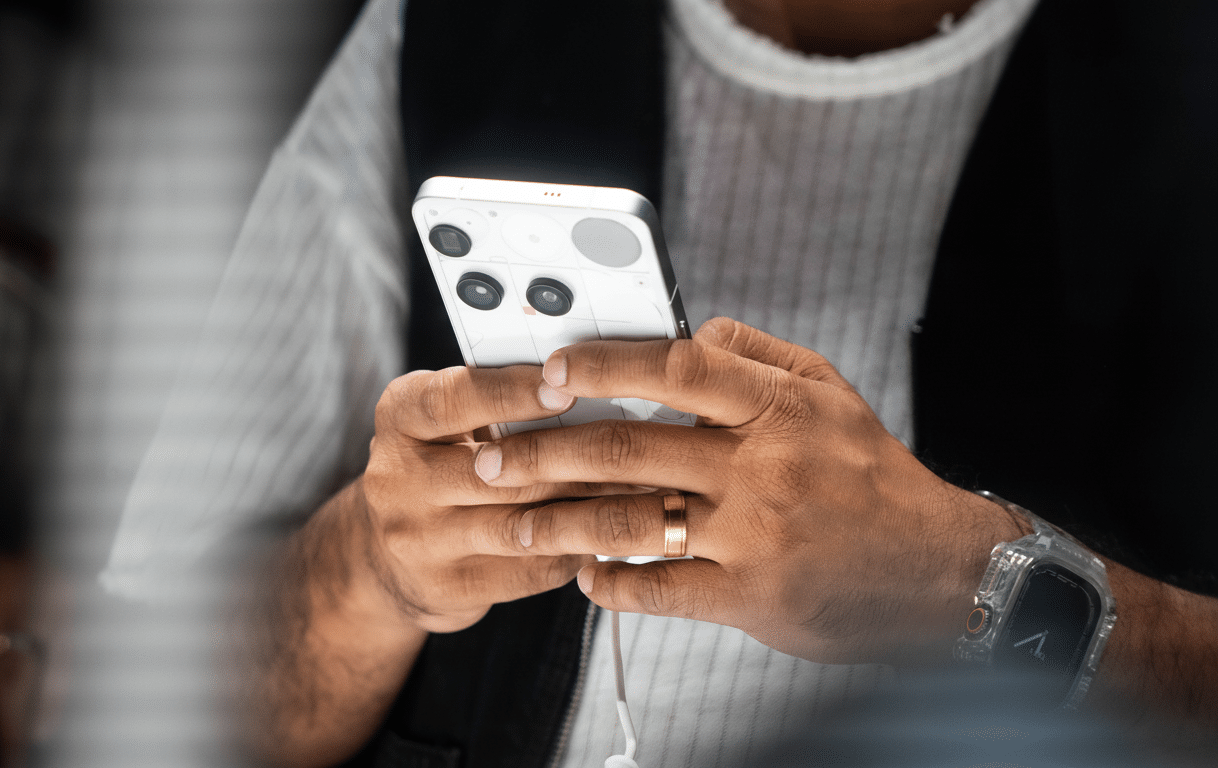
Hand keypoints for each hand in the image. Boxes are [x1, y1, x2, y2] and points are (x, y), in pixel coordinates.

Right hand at [357, 364, 634, 632]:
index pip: (454, 398)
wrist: (387, 558)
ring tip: (636, 493)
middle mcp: (396, 477)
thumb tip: (591, 386)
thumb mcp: (452, 422)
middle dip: (572, 458)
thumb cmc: (444, 466)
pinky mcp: (444, 587)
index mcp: (400, 416)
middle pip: (496, 468)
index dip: (512, 392)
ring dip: (584, 509)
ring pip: (518, 524)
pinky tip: (605, 536)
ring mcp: (416, 539)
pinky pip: (525, 570)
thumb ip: (501, 402)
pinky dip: (572, 552)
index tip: (566, 387)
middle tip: (636, 448)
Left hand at [473, 318, 1024, 666]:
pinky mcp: (750, 597)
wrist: (939, 570)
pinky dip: (610, 584)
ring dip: (559, 521)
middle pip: (629, 446)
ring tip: (513, 519)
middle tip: (491, 456)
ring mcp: (753, 535)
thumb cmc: (873, 475)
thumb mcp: (830, 392)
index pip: (676, 367)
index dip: (603, 363)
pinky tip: (581, 575)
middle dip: (544, 451)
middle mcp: (760, 467)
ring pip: (629, 521)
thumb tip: (691, 328)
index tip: (548, 369)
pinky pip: (659, 588)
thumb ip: (757, 354)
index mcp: (776, 407)